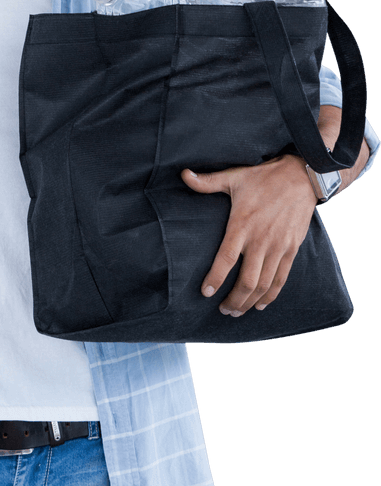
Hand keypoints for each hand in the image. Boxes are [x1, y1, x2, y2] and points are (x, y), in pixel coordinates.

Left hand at [180, 155, 317, 315]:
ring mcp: (279, 247)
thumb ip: (207, 182)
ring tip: (237, 311)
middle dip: (234, 300)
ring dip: (250, 302)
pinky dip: (271, 296)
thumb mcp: (234, 177)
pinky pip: (281, 279)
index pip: (226, 258)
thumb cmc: (264, 177)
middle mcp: (261, 240)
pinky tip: (260, 305)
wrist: (302, 177)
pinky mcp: (292, 249)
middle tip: (222, 310)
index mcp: (242, 224)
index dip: (215, 278)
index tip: (205, 293)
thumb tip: (184, 174)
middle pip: (247, 281)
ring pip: (264, 285)